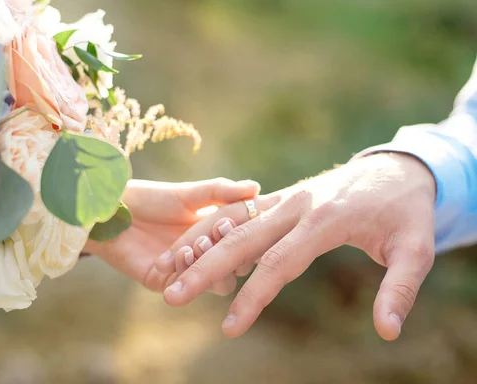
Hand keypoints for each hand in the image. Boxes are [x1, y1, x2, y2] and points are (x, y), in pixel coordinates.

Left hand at [83, 178, 259, 291]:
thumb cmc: (150, 198)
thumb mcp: (189, 193)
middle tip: (218, 233)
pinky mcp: (166, 282)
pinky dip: (188, 270)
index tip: (231, 221)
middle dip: (230, 252)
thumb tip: (256, 187)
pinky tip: (181, 253)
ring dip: (211, 263)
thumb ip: (221, 192)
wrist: (111, 212)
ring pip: (218, 283)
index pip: (242, 243)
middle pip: (236, 267)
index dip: (242, 235)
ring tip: (197, 244)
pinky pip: (187, 285)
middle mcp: (204, 254)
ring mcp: (187, 271)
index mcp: (214, 232)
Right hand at [163, 153, 436, 340]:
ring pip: (230, 222)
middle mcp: (295, 205)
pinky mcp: (278, 197)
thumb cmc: (406, 210)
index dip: (253, 298)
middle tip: (171, 297)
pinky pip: (236, 213)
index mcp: (324, 220)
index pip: (279, 264)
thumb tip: (387, 331)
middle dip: (203, 270)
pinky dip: (208, 229)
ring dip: (196, 245)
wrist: (396, 165)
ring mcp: (284, 197)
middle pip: (240, 240)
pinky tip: (186, 248)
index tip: (229, 329)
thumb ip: (400, 289)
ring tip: (165, 270)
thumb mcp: (417, 249)